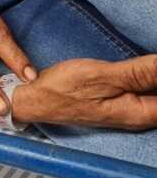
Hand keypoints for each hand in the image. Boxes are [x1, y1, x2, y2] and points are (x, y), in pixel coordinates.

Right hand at [13, 56, 156, 129]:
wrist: (34, 99)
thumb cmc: (60, 90)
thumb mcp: (100, 76)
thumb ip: (140, 72)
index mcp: (141, 113)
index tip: (150, 63)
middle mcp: (141, 116)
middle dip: (155, 75)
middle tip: (146, 61)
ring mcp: (133, 110)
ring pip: (155, 92)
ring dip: (151, 75)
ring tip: (146, 62)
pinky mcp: (124, 102)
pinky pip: (148, 91)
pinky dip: (149, 78)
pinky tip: (145, 67)